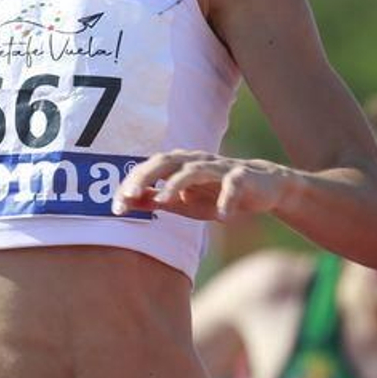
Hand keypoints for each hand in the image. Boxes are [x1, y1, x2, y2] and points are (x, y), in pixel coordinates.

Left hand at [113, 151, 288, 220]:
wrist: (261, 189)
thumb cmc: (215, 194)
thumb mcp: (182, 202)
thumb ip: (155, 201)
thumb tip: (125, 203)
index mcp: (179, 165)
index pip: (149, 169)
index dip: (131, 185)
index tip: (116, 206)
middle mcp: (196, 161)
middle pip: (166, 161)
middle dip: (145, 176)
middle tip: (129, 195)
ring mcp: (220, 167)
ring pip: (195, 169)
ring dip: (178, 184)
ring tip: (165, 201)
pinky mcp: (243, 177)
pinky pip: (233, 185)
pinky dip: (227, 199)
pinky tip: (222, 216)